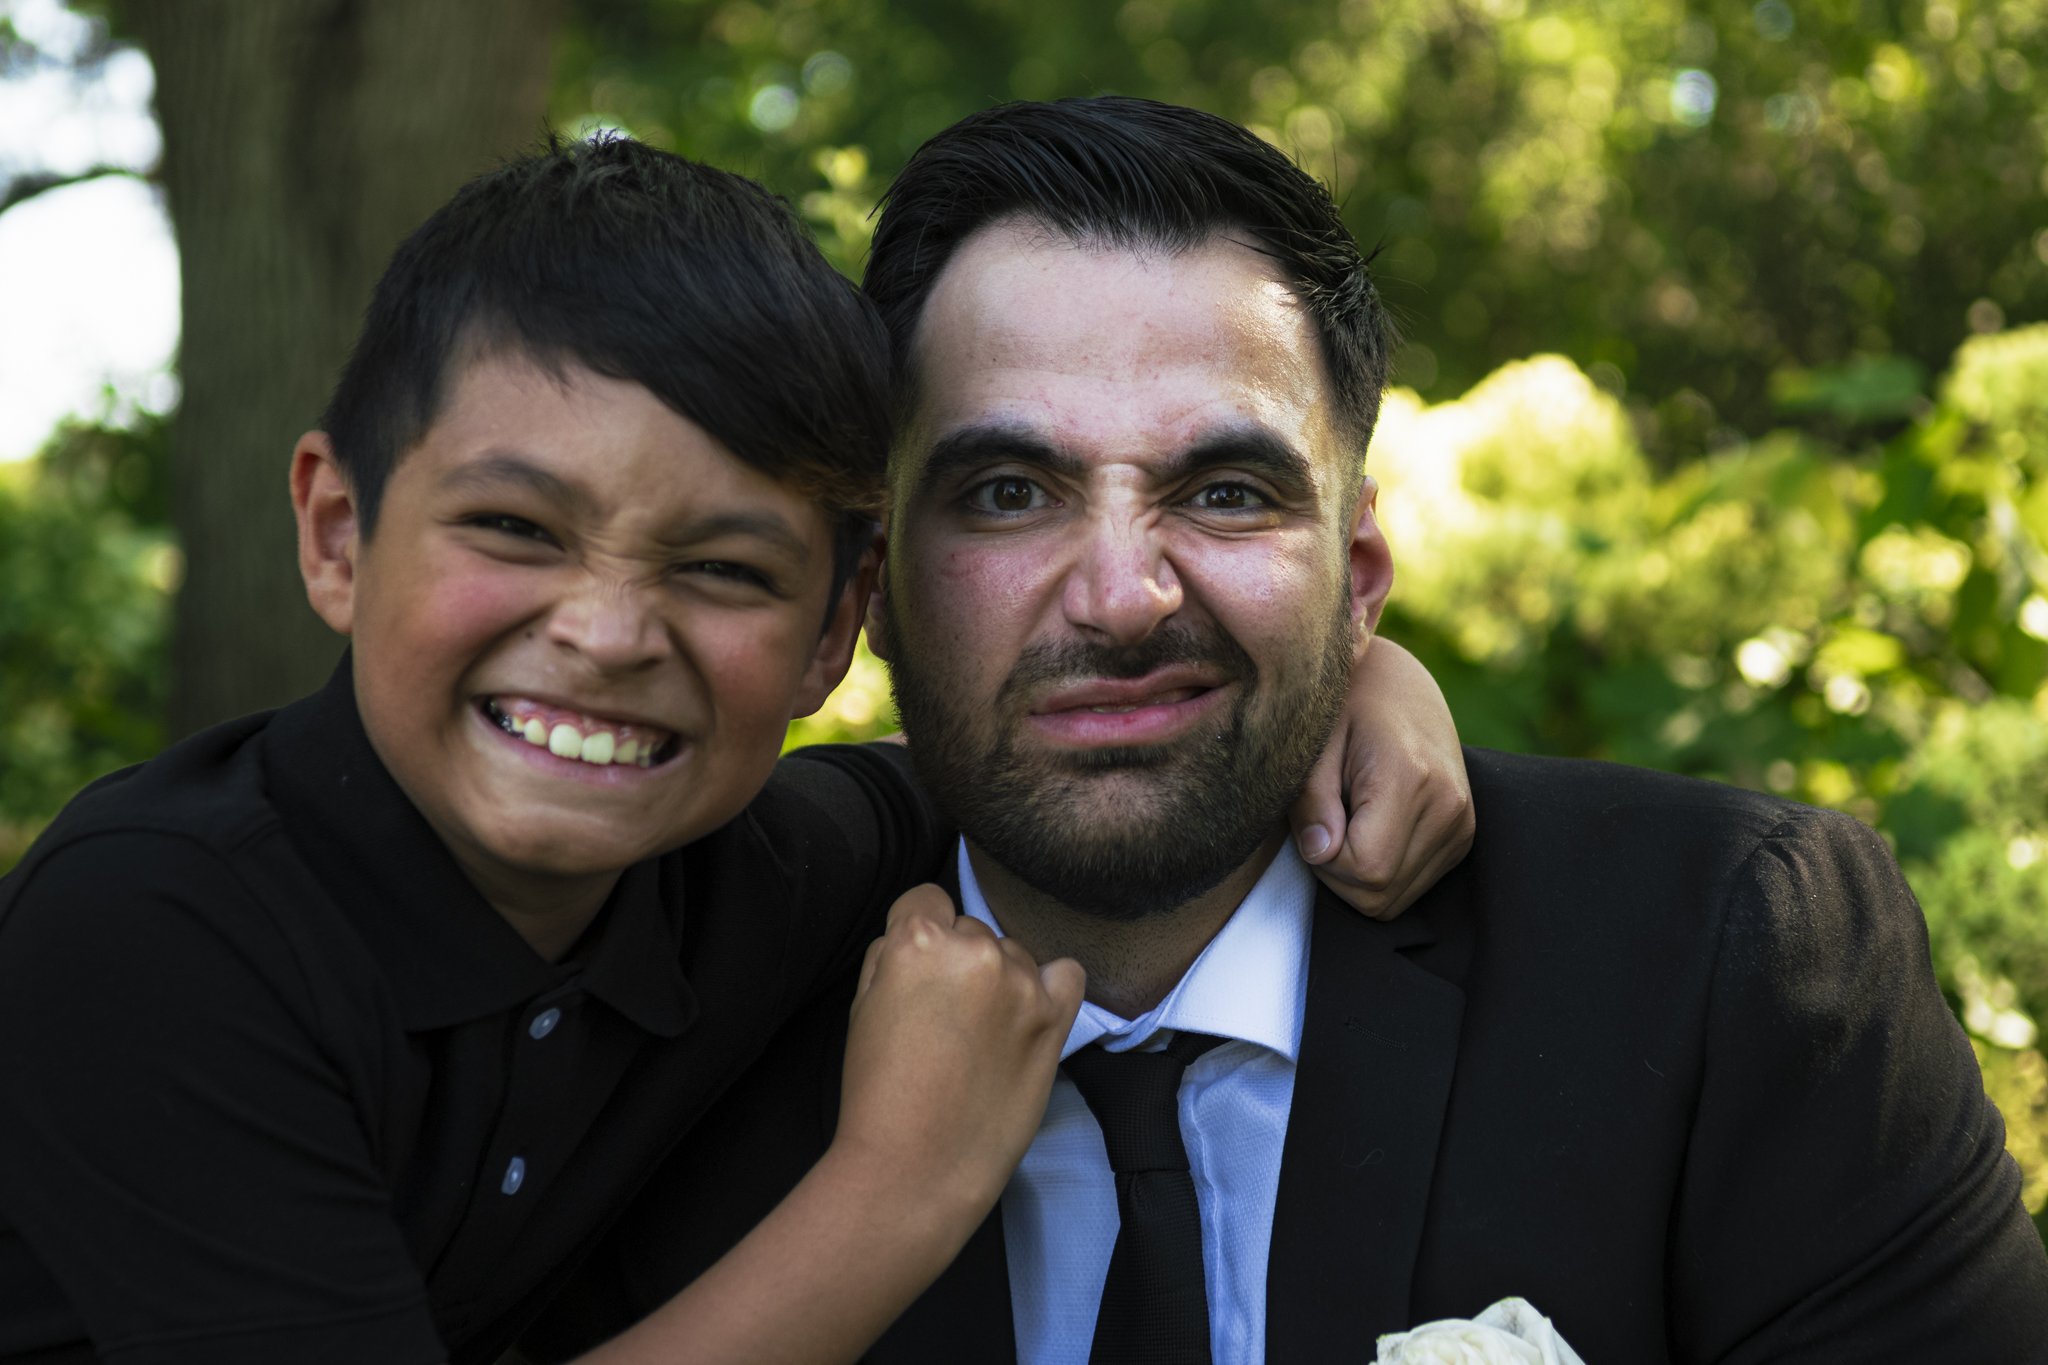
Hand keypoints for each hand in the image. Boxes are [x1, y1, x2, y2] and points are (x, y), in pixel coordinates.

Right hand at [835, 886, 1084, 1210]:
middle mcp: (975, 950)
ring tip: (980, 1034)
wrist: (915, 1168)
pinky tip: (1029, 1014)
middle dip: (958, 961)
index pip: (924, 899)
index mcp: (918, 942)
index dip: (917, 932)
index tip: (917, 970)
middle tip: (946, 1016)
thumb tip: (914, 936)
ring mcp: (1021, 982)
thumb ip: (890, 957)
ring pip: (1012, 952)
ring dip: (1000, 979)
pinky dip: (1050, 986)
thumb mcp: (861, 1007)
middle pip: (970, 928)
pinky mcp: (1054, 1017)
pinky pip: (1066, 973)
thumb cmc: (878, 1094)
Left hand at [1289, 637, 1473, 918]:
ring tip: (1347, 820)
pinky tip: (1370, 827)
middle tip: (1324, 823)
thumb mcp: (1313, 744)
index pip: (1367, 870)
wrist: (1396, 681)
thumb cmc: (1344, 707)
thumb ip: (1312, 802)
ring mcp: (1462, 823)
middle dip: (1337, 873)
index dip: (1326, 863)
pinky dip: (1381, 870)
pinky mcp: (1463, 835)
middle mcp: (1449, 806)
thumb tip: (1318, 854)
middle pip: (1381, 894)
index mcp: (1411, 777)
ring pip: (1395, 899)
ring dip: (1358, 874)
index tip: (1313, 825)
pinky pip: (1411, 885)